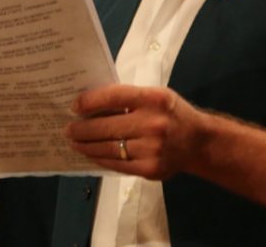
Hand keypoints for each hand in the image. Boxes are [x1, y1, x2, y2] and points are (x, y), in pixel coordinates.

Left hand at [64, 84, 207, 179]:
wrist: (198, 142)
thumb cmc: (170, 113)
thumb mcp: (154, 96)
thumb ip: (127, 98)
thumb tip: (89, 104)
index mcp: (153, 99)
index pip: (113, 97)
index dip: (89, 102)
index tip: (74, 106)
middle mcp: (153, 124)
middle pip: (106, 127)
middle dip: (82, 129)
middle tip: (67, 129)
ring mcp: (152, 149)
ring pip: (109, 148)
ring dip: (87, 146)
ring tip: (75, 143)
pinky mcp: (150, 169)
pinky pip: (118, 165)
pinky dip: (101, 159)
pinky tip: (91, 154)